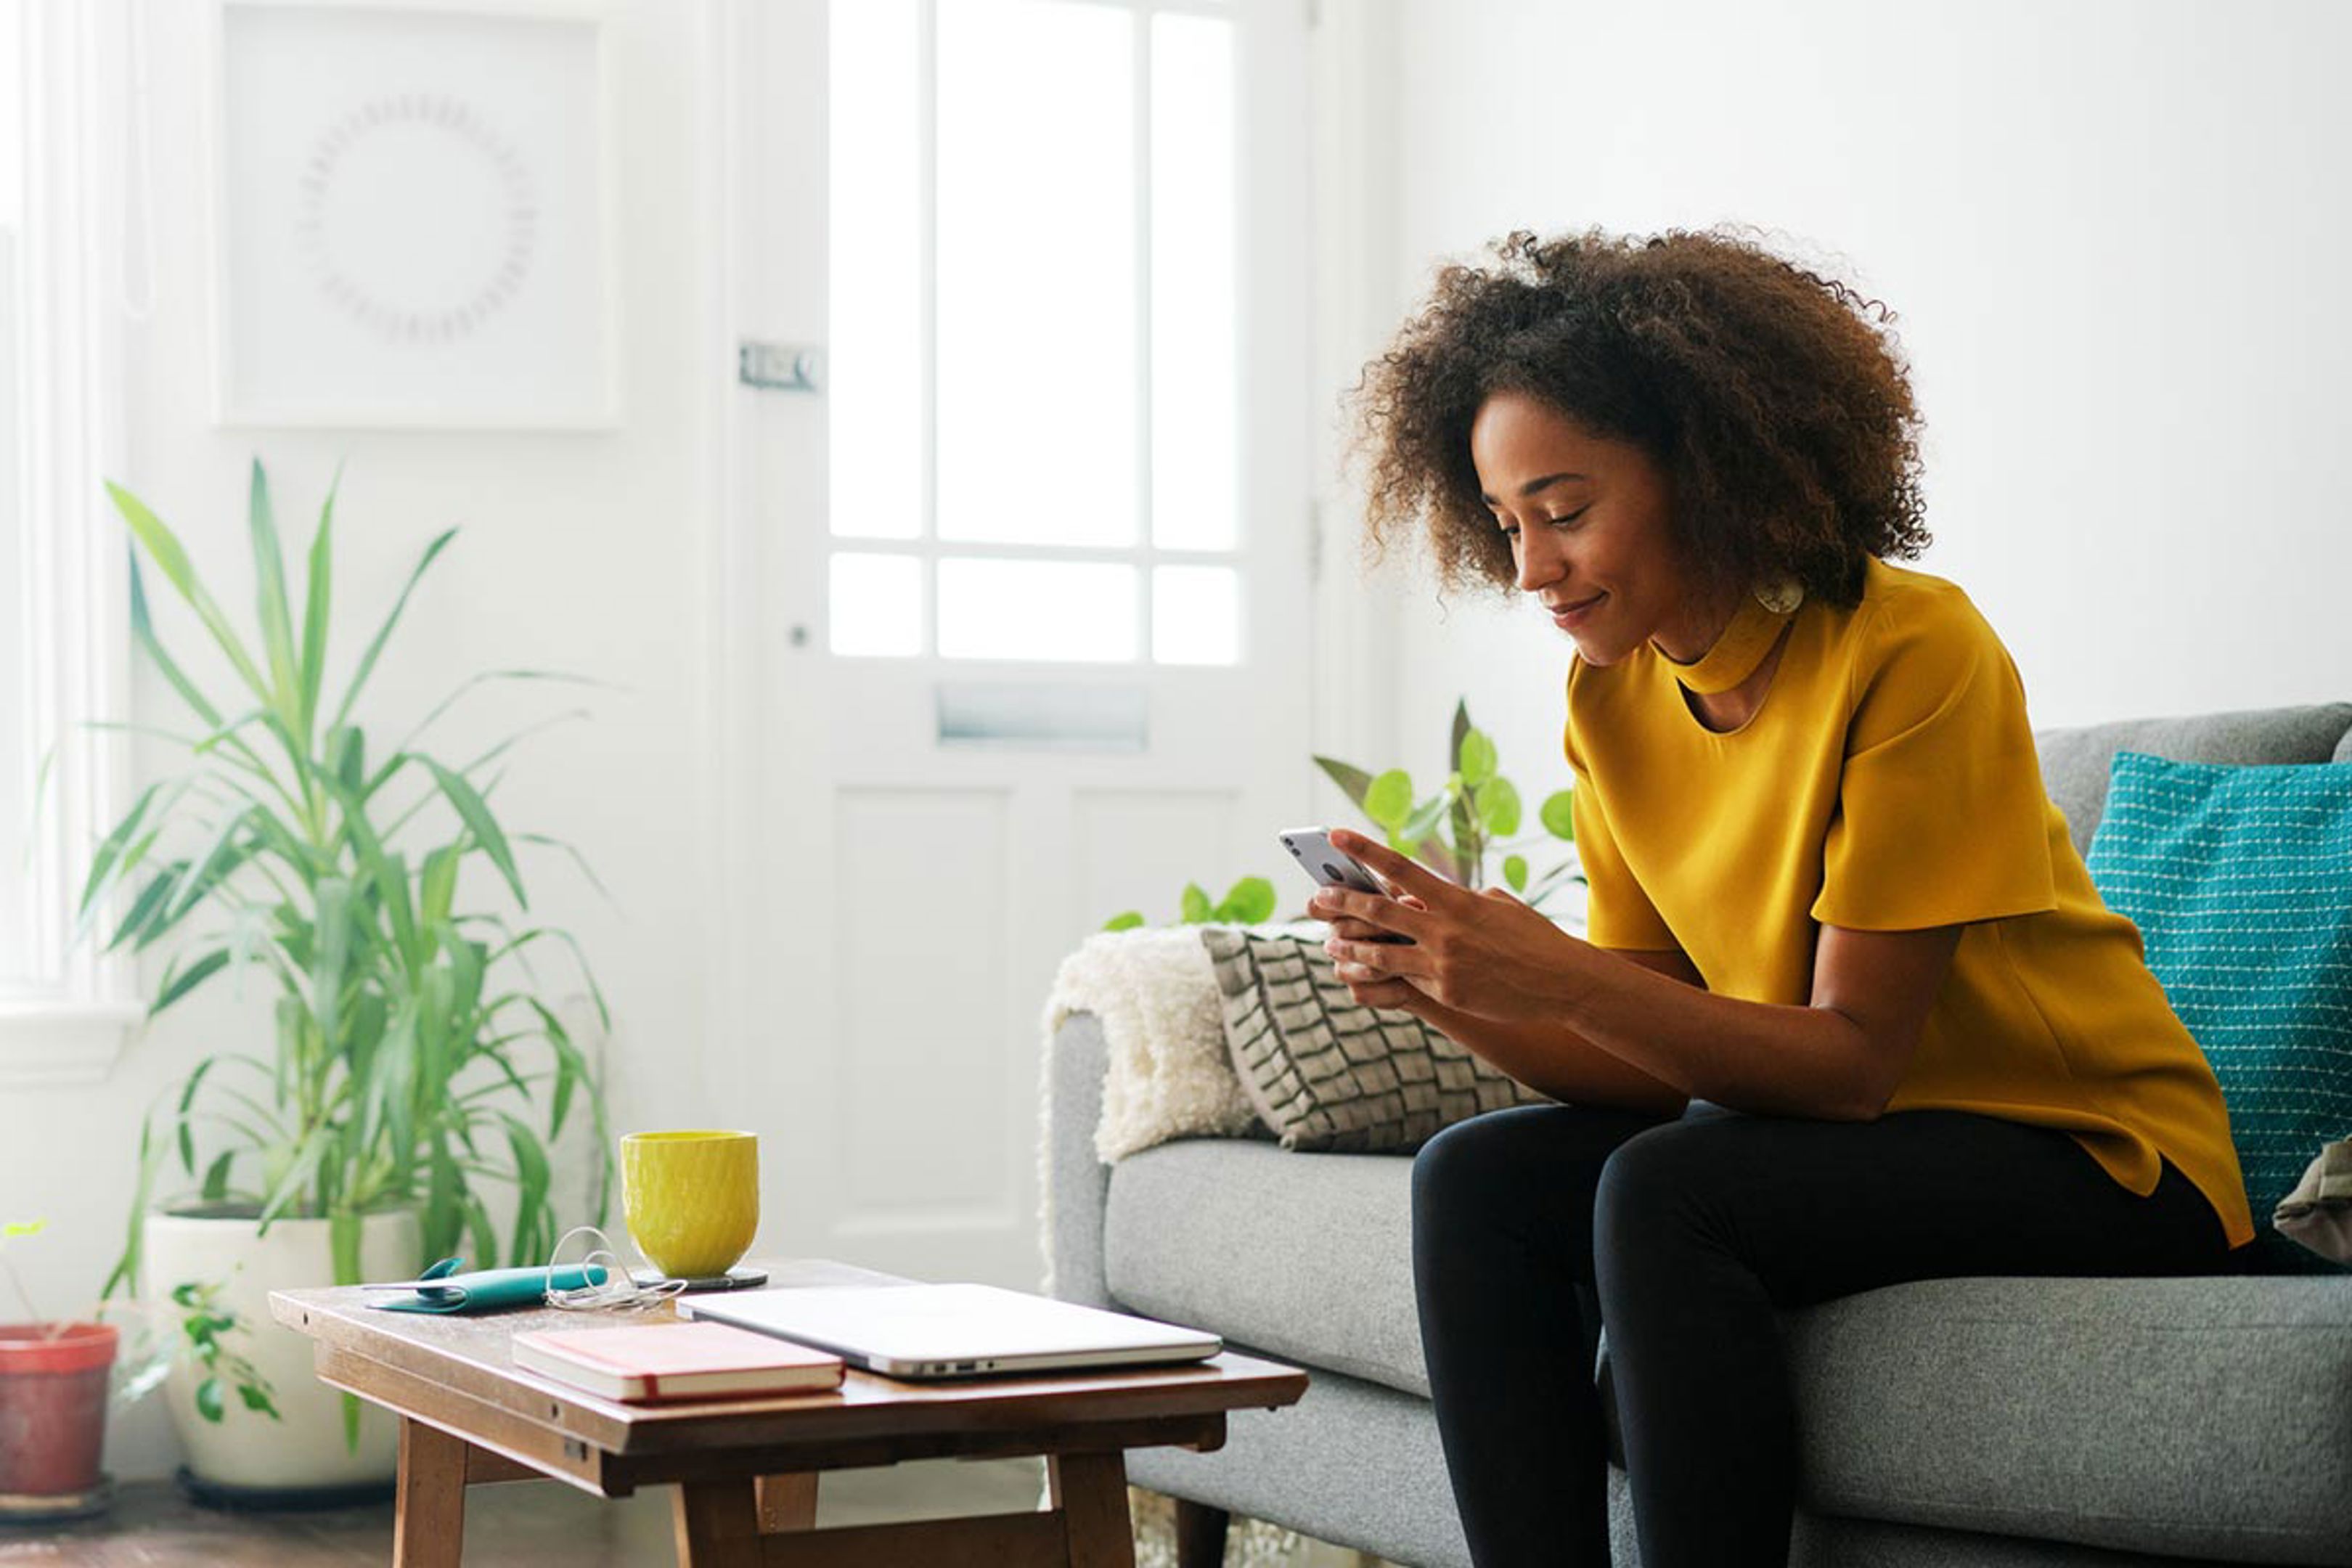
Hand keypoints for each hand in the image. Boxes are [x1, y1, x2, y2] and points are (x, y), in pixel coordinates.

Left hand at [1304, 829, 1593, 1023]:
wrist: (1562, 982)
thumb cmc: (1533, 937)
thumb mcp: (1499, 904)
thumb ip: (1462, 901)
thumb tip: (1436, 898)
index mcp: (1456, 900)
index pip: (1400, 868)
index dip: (1363, 850)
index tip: (1335, 835)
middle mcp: (1444, 930)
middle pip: (1379, 911)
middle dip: (1342, 903)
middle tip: (1317, 898)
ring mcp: (1443, 965)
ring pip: (1381, 954)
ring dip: (1350, 947)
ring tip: (1330, 944)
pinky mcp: (1446, 993)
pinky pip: (1405, 982)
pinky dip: (1382, 975)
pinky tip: (1362, 974)